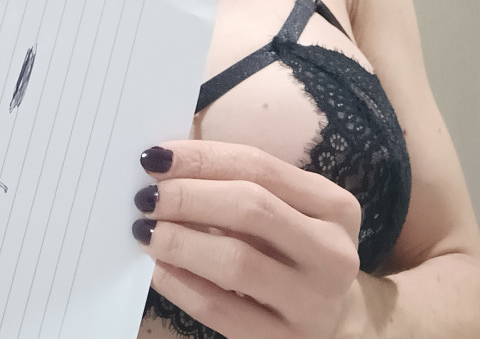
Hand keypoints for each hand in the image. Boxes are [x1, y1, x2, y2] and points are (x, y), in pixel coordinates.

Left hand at [133, 139, 362, 338]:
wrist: (331, 321)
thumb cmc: (289, 248)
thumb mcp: (282, 208)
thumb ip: (234, 183)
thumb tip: (162, 166)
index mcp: (333, 205)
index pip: (259, 166)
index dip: (201, 158)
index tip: (154, 157)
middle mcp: (333, 253)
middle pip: (250, 208)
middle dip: (188, 197)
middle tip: (146, 196)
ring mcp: (314, 303)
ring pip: (236, 262)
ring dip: (179, 241)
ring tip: (146, 230)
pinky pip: (221, 309)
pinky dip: (181, 284)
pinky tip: (157, 269)